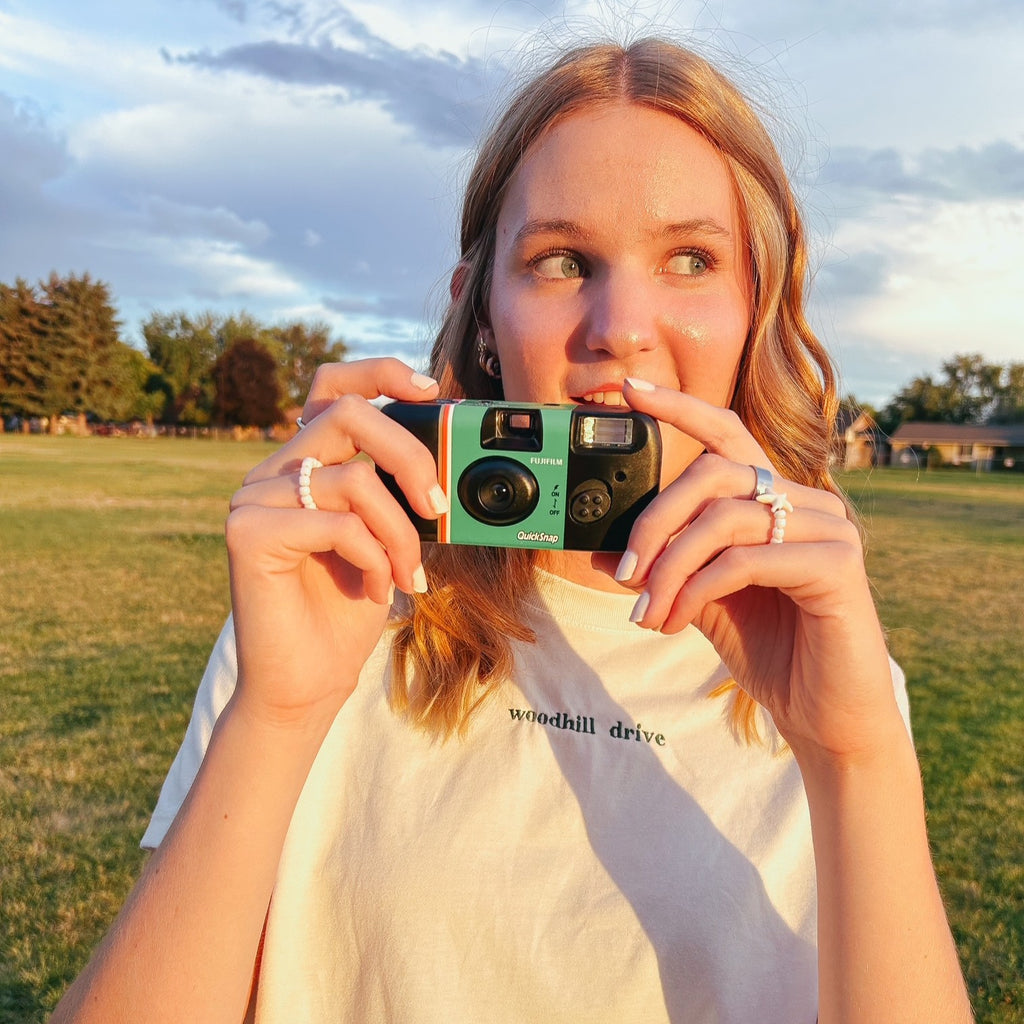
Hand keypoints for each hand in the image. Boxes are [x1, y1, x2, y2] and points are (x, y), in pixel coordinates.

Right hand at [224, 358, 444, 730]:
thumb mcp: (386, 539)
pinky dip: (373, 558)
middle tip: (436, 504)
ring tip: (407, 575)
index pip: (330, 388)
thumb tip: (445, 463)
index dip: (379, 373)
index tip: (430, 389)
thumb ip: (396, 494)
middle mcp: (273, 472)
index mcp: (304, 463)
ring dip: (399, 533)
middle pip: (347, 414)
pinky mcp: (247, 533)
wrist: (308, 681)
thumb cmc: (347, 609)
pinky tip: (375, 589)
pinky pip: (337, 524)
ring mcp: (254, 499)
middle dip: (408, 453)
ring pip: (355, 480)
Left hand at [610, 379, 899, 761]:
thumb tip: (600, 548)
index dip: (680, 408)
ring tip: (648, 612)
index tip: (630, 391)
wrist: (823, 715)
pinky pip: (746, 558)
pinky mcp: (838, 564)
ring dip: (670, 568)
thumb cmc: (768, 650)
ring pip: (724, 518)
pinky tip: (678, 620)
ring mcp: (829, 527)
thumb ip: (662, 568)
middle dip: (654, 521)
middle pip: (713, 473)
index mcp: (773, 500)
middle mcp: (805, 501)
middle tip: (624, 572)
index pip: (726, 434)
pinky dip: (698, 588)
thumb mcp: (698, 600)